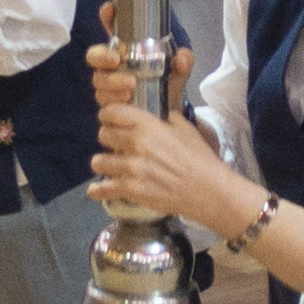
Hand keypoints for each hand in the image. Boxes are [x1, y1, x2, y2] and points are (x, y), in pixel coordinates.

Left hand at [84, 74, 232, 227]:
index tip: (110, 119)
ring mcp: (131, 169)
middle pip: (103, 135)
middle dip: (108, 138)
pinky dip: (98, 190)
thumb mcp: (185, 129)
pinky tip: (97, 190)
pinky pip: (103, 188)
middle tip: (115, 144)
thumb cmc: (200, 159)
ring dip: (104, 162)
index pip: (113, 112)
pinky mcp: (131, 190)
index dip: (108, 115)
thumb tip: (158, 115)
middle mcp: (135, 144)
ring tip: (110, 165)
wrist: (207, 190)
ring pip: (99, 161)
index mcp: (148, 126)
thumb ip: (167, 119)